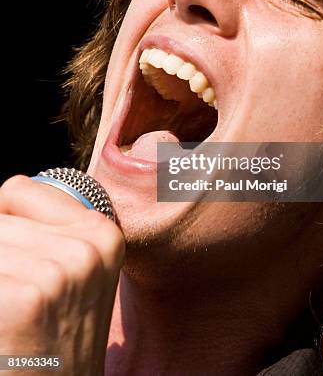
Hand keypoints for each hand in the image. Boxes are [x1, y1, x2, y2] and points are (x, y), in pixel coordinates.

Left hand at [0, 175, 124, 375]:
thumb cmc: (57, 341)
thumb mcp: (73, 274)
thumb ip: (48, 230)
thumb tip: (0, 197)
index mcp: (103, 233)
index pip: (17, 190)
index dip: (3, 224)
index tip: (13, 260)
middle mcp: (88, 248)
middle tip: (15, 295)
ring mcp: (59, 272)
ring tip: (11, 311)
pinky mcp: (25, 299)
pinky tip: (5, 325)